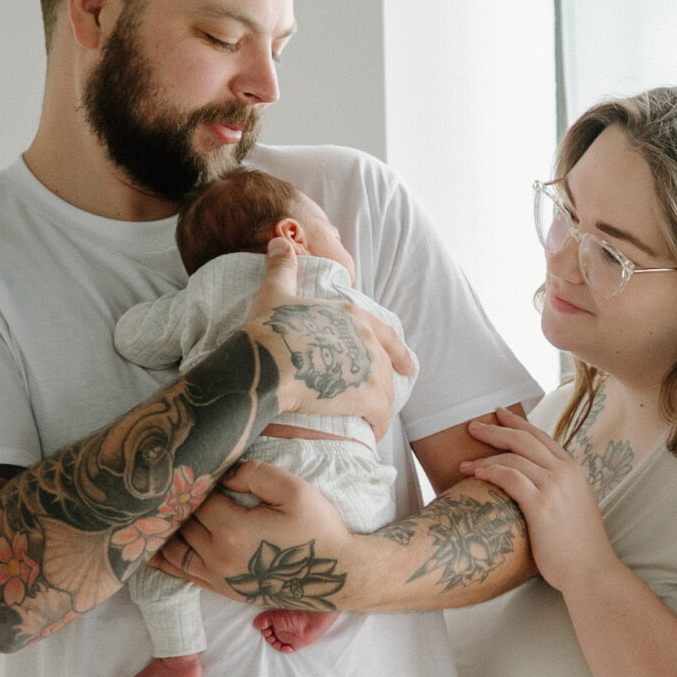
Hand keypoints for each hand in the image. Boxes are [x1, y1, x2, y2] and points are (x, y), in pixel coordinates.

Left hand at [153, 459, 355, 611]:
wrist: (336, 576)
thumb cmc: (319, 530)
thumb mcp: (295, 491)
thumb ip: (256, 474)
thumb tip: (225, 474)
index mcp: (233, 529)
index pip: (197, 497)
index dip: (194, 479)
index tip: (195, 465)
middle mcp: (218, 556)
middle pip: (180, 522)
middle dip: (176, 501)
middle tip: (170, 481)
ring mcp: (218, 576)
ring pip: (174, 548)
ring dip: (163, 529)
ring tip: (154, 509)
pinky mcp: (223, 589)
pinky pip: (181, 572)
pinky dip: (163, 558)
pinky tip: (152, 545)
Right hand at [249, 236, 413, 435]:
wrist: (267, 360)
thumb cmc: (269, 327)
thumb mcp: (275, 292)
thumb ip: (282, 267)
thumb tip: (279, 241)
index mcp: (352, 315)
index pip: (385, 334)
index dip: (398, 351)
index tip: (408, 366)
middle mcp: (367, 340)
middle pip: (384, 366)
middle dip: (384, 384)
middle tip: (382, 399)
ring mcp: (370, 369)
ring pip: (385, 393)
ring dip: (379, 408)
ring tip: (369, 421)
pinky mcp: (367, 398)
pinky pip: (380, 417)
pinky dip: (377, 427)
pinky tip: (370, 435)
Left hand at [460, 409, 618, 595]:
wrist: (592, 571)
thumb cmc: (579, 548)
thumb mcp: (574, 508)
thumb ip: (558, 491)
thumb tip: (533, 489)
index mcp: (574, 471)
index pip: (542, 437)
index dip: (518, 424)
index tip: (500, 416)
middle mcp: (565, 472)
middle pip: (525, 439)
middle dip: (496, 430)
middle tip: (473, 427)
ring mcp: (555, 486)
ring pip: (514, 456)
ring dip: (485, 456)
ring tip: (464, 463)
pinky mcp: (541, 504)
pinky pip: (509, 477)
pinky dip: (490, 472)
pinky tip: (475, 474)